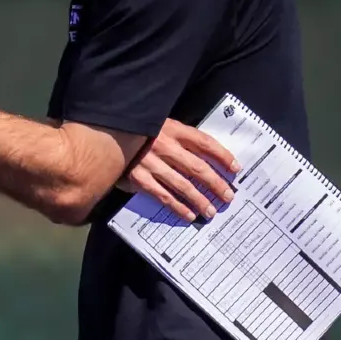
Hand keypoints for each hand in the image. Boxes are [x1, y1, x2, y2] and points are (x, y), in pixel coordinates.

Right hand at [121, 119, 241, 221]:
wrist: (104, 138)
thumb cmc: (137, 132)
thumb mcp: (158, 125)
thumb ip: (178, 137)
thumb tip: (205, 155)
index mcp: (172, 129)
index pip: (204, 142)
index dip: (222, 156)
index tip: (236, 168)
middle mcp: (164, 146)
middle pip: (198, 167)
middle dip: (216, 183)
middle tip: (228, 196)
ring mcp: (151, 164)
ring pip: (183, 185)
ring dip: (200, 200)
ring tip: (211, 211)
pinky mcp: (139, 179)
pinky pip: (164, 196)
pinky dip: (178, 207)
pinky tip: (189, 214)